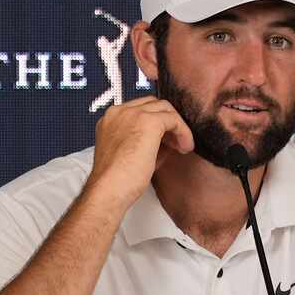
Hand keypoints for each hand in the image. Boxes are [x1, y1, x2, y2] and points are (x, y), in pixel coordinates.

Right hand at [86, 96, 193, 210]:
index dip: (156, 122)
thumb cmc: (116, 181)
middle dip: (167, 121)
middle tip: (175, 143)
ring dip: (176, 126)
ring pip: (164, 108)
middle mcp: (119, 112)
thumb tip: (165, 141)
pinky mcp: (148, 122)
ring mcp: (132, 114)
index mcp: (110, 119)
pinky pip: (173, 119)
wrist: (109, 190)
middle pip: (152, 104)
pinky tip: (185, 148)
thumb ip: (142, 141)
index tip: (165, 140)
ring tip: (181, 147)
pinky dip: (183, 132)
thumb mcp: (127, 154)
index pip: (139, 109)